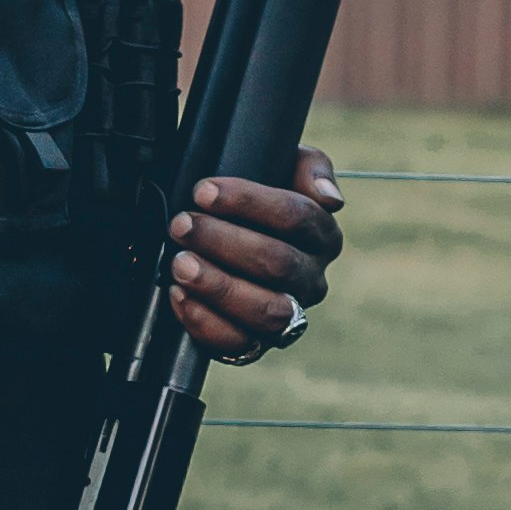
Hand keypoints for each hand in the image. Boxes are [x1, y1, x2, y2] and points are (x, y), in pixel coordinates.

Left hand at [166, 145, 342, 362]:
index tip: (203, 191)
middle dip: (223, 241)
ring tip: (179, 263)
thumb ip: (312, 169)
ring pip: (265, 310)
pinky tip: (179, 296)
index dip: (249, 202)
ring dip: (217, 286)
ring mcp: (288, 316)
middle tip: (181, 224)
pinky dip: (206, 323)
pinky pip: (238, 343)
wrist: (232, 236)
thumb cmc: (260, 198)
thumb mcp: (288, 166)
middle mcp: (312, 279)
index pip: (298, 217)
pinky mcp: (257, 343)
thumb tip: (330, 199)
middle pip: (277, 262)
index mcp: (324, 236)